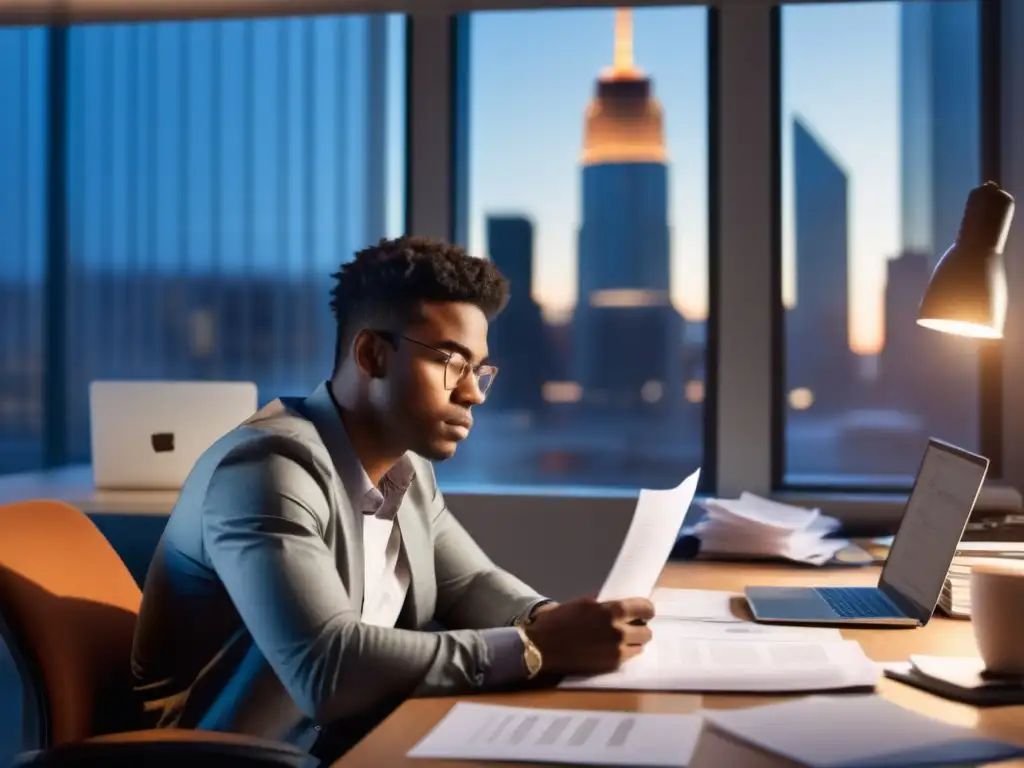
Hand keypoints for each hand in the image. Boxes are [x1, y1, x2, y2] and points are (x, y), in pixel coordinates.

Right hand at [523, 596, 654, 676]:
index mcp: (613, 611)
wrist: (543, 647)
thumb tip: (616, 602)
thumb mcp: (582, 603)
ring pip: (640, 646)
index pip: (646, 608)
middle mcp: (620, 631)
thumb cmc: (559, 621)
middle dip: (639, 627)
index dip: (645, 610)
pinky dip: (624, 653)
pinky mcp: (612, 665)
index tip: (641, 611)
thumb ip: (603, 603)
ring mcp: (617, 651)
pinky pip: (628, 657)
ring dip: (633, 642)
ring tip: (620, 640)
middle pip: (647, 631)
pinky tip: (610, 649)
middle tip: (629, 626)